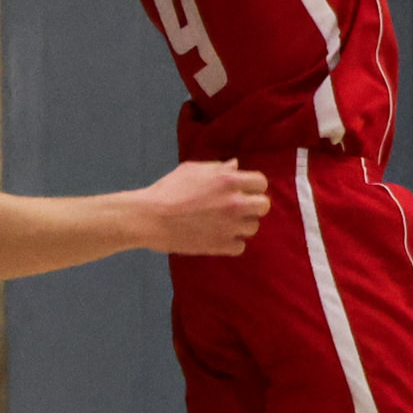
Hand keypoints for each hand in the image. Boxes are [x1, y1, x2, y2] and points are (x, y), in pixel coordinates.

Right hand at [138, 160, 269, 255]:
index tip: (243, 190)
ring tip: (223, 222)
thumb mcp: (192, 170)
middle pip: (263, 206)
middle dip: (253, 205)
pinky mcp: (222, 245)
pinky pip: (240, 246)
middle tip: (237, 207)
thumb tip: (236, 166)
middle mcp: (235, 203)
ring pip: (253, 227)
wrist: (148, 218)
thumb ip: (217, 168)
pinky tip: (217, 236)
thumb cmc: (167, 190)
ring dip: (241, 225)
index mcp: (228, 181)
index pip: (261, 182)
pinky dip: (231, 243)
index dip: (253, 186)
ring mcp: (230, 226)